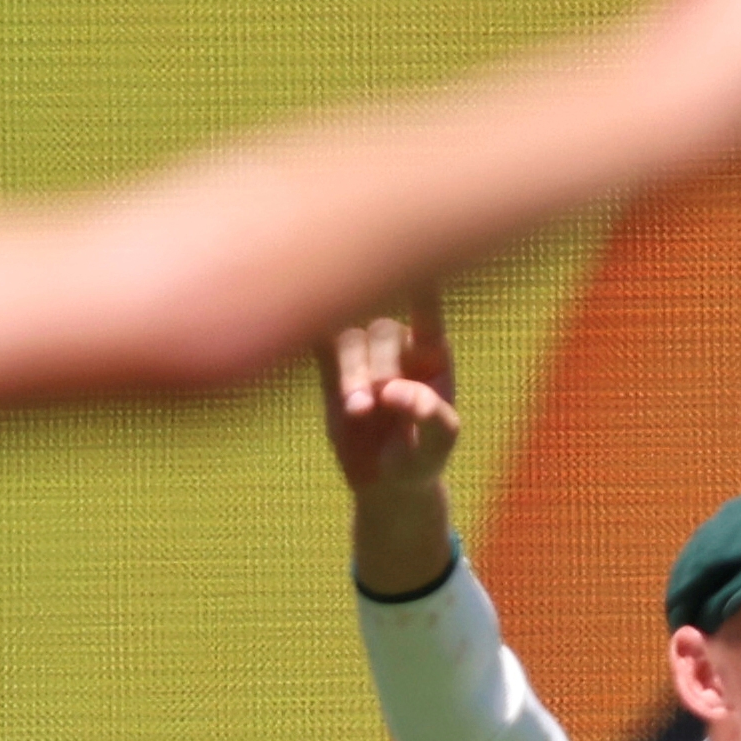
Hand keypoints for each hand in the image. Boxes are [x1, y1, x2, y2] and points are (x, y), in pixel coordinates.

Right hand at [323, 306, 467, 596]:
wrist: (386, 484)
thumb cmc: (421, 459)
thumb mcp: (437, 446)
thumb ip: (429, 416)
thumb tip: (397, 390)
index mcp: (431, 353)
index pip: (428, 310)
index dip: (422, 285)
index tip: (417, 256)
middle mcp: (397, 346)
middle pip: (381, 330)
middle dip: (376, 366)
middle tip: (372, 407)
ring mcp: (362, 356)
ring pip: (348, 338)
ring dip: (350, 371)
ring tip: (356, 412)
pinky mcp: (330, 370)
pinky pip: (319, 342)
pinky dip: (312, 335)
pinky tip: (303, 331)